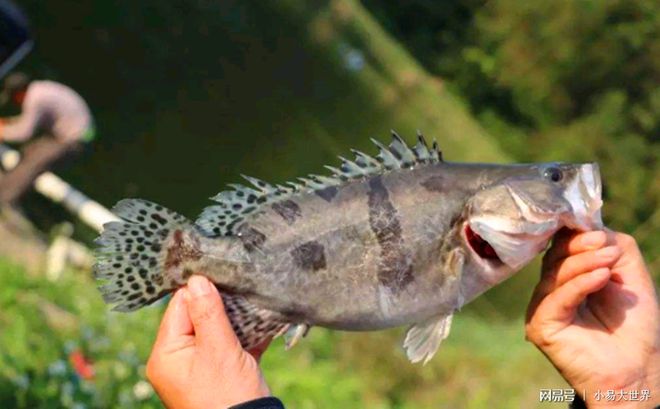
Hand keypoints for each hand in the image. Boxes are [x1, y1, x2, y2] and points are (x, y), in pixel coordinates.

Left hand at [146, 275, 271, 408]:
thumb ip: (208, 312)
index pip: (179, 307)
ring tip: (255, 303)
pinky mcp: (222, 371)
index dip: (201, 289)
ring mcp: (201, 366)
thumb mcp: (218, 349)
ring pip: (217, 328)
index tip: (223, 273)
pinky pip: (231, 343)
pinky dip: (247, 334)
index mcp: (166, 354)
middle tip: (242, 287)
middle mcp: (178, 360)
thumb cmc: (228, 396)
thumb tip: (197, 279)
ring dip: (238, 317)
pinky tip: (264, 322)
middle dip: (223, 303)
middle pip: (198, 315)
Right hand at [526, 229, 659, 407]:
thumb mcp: (628, 272)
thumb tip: (591, 228)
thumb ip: (613, 245)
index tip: (598, 232)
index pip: (561, 246)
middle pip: (555, 256)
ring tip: (610, 261)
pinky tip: (601, 277)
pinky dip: (578, 285)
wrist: (638, 367)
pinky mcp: (540, 325)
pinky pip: (556, 298)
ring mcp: (543, 307)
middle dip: (580, 246)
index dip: (575, 234)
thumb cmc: (633, 324)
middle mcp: (550, 290)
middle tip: (605, 245)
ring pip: (554, 274)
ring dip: (584, 263)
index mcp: (567, 276)